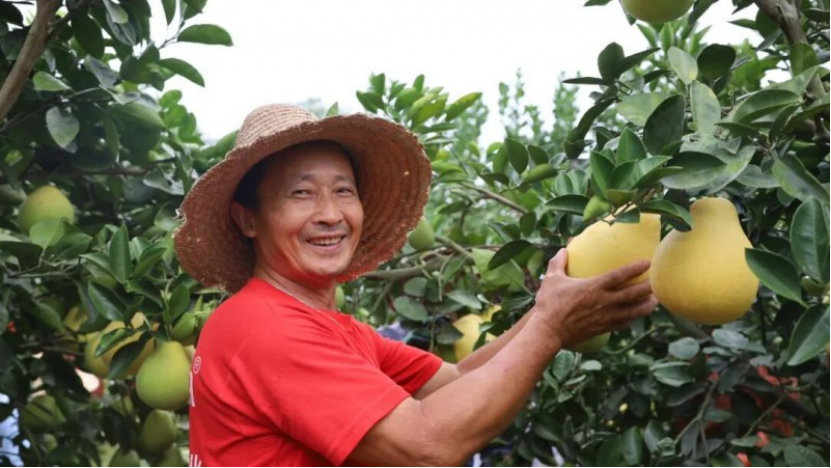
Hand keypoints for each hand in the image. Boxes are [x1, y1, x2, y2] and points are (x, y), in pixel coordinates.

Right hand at [532, 249, 657, 347]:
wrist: (548, 331)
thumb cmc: (549, 304)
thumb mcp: (551, 279)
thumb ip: (558, 263)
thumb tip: (563, 250)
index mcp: (594, 287)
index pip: (619, 275)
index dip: (635, 268)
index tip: (647, 263)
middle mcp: (604, 301)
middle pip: (633, 294)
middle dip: (649, 288)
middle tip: (660, 282)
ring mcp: (605, 316)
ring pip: (633, 311)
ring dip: (646, 306)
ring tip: (655, 301)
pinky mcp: (603, 328)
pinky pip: (623, 323)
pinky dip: (631, 319)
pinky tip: (635, 316)